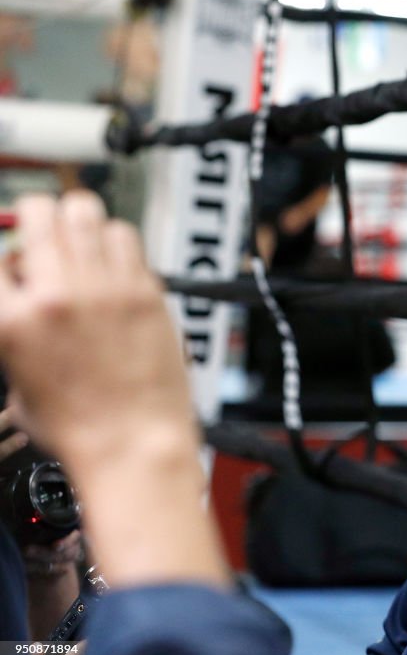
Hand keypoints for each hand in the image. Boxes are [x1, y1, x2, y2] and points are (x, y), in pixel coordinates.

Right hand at [0, 191, 195, 472]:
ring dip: (79, 223)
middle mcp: (58, 294)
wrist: (135, 443)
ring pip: (87, 211)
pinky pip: (127, 238)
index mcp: (13, 319)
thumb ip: (14, 331)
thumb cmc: (79, 427)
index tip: (17, 264)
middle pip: (40, 211)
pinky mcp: (146, 290)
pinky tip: (115, 264)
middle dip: (38, 218)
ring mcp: (106, 287)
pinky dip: (116, 243)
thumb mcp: (19, 381)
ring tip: (82, 244)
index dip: (6, 257)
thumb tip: (21, 301)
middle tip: (45, 234)